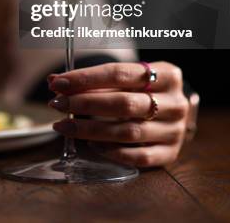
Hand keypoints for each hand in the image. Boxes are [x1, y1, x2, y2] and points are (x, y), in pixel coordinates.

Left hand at [48, 61, 189, 167]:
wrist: (175, 109)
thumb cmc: (146, 88)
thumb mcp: (130, 76)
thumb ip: (96, 78)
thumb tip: (55, 80)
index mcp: (167, 74)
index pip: (119, 73)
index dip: (86, 78)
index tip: (58, 83)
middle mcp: (175, 102)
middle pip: (123, 103)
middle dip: (85, 103)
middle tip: (57, 104)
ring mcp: (174, 131)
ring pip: (128, 131)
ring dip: (90, 129)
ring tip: (64, 126)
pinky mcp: (170, 154)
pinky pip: (138, 156)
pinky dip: (112, 151)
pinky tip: (91, 144)